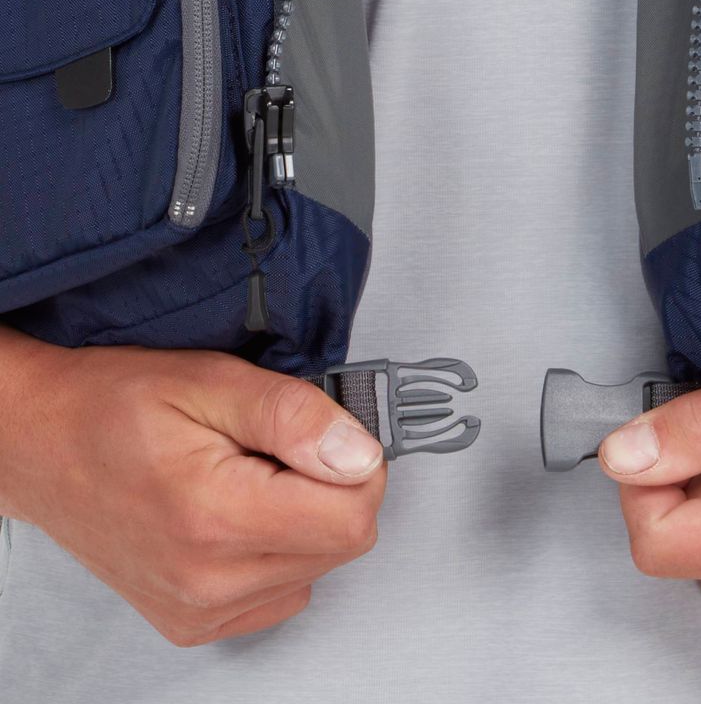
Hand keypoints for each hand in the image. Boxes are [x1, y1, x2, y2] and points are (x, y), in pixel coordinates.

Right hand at [0, 326, 385, 645]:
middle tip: (276, 448)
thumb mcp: (211, 380)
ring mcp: (199, 609)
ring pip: (318, 566)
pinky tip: (240, 512)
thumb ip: (295, 416)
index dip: (358, 465)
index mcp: (215, 516)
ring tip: (248, 475)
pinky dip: (279, 548)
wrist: (40, 444)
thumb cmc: (110, 407)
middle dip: (330, 486)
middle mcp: (207, 580)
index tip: (329, 436)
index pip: (353, 518)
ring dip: (303, 517)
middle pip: (342, 543)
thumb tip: (360, 454)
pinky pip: (284, 589)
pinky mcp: (195, 621)